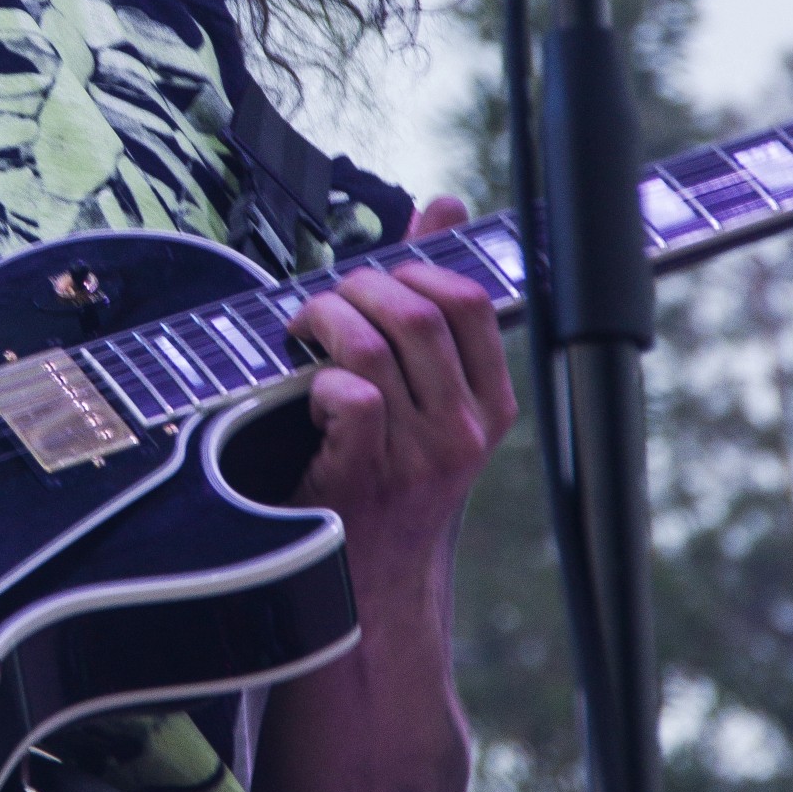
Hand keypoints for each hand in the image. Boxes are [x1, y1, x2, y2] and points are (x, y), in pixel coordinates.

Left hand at [289, 196, 516, 578]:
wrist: (368, 586)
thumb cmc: (389, 475)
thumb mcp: (426, 395)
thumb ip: (434, 300)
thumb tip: (443, 205)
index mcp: (490, 404)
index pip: (472, 299)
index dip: (415, 268)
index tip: (377, 280)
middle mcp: (465, 430)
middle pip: (418, 312)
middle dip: (357, 287)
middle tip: (325, 301)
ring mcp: (417, 457)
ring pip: (374, 345)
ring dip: (323, 320)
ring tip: (302, 331)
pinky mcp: (367, 478)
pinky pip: (350, 395)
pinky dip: (317, 378)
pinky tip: (306, 394)